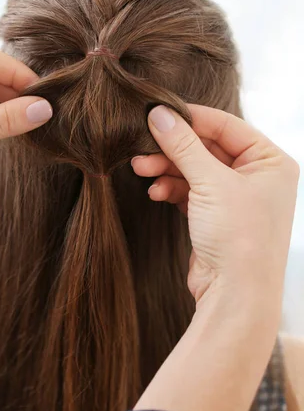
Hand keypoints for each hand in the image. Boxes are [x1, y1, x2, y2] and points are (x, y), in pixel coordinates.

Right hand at [132, 104, 299, 305]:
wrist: (235, 297)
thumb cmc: (239, 237)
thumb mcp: (211, 183)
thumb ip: (183, 145)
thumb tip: (158, 113)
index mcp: (270, 161)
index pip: (226, 125)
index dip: (190, 119)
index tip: (157, 113)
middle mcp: (256, 176)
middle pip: (206, 147)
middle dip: (172, 149)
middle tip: (142, 148)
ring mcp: (235, 197)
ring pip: (194, 168)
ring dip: (167, 168)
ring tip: (141, 170)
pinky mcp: (215, 215)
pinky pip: (189, 190)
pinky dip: (171, 188)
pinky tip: (156, 193)